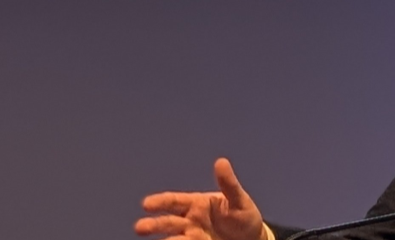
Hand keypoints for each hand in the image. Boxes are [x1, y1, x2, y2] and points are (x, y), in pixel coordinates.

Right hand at [136, 158, 265, 239]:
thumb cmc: (243, 216)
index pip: (174, 201)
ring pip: (174, 238)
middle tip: (140, 227)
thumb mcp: (239, 200)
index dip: (160, 202)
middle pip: (168, 222)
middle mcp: (190, 221)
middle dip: (154, 224)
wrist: (253, 239)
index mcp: (197, 204)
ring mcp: (193, 236)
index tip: (146, 204)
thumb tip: (222, 162)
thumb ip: (229, 184)